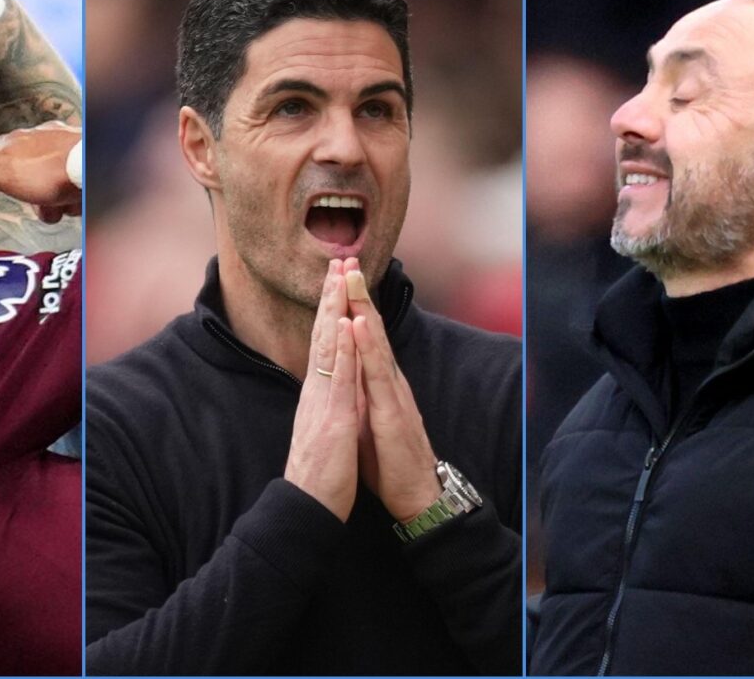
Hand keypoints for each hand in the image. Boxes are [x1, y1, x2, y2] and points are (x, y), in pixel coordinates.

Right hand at [0, 121, 80, 219]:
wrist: (95, 170)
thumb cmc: (47, 173)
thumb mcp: (1, 174)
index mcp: (14, 140)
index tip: (3, 189)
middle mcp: (38, 137)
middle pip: (24, 171)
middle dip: (30, 194)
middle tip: (41, 206)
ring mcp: (63, 144)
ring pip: (49, 177)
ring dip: (54, 198)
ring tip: (63, 205)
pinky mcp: (83, 156)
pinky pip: (72, 178)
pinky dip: (73, 192)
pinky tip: (78, 201)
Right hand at [284, 260, 362, 521]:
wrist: (308, 505)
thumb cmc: (319, 473)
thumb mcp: (323, 429)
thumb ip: (325, 404)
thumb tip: (328, 385)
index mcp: (318, 394)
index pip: (324, 343)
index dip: (329, 310)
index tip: (336, 280)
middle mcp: (317, 390)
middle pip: (323, 334)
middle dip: (331, 295)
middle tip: (337, 259)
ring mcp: (323, 400)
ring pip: (328, 346)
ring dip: (334, 308)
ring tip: (339, 277)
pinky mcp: (333, 416)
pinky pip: (338, 376)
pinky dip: (340, 347)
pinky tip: (342, 323)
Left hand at [342, 258, 440, 522]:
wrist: (417, 495)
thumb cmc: (390, 460)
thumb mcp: (367, 419)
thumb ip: (359, 394)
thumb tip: (346, 376)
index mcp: (378, 383)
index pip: (362, 337)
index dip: (349, 307)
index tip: (336, 276)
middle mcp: (388, 381)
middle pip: (370, 330)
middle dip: (357, 293)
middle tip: (345, 258)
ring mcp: (393, 393)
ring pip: (376, 343)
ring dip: (363, 308)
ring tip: (351, 278)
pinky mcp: (393, 411)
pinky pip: (379, 374)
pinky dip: (368, 346)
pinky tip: (360, 324)